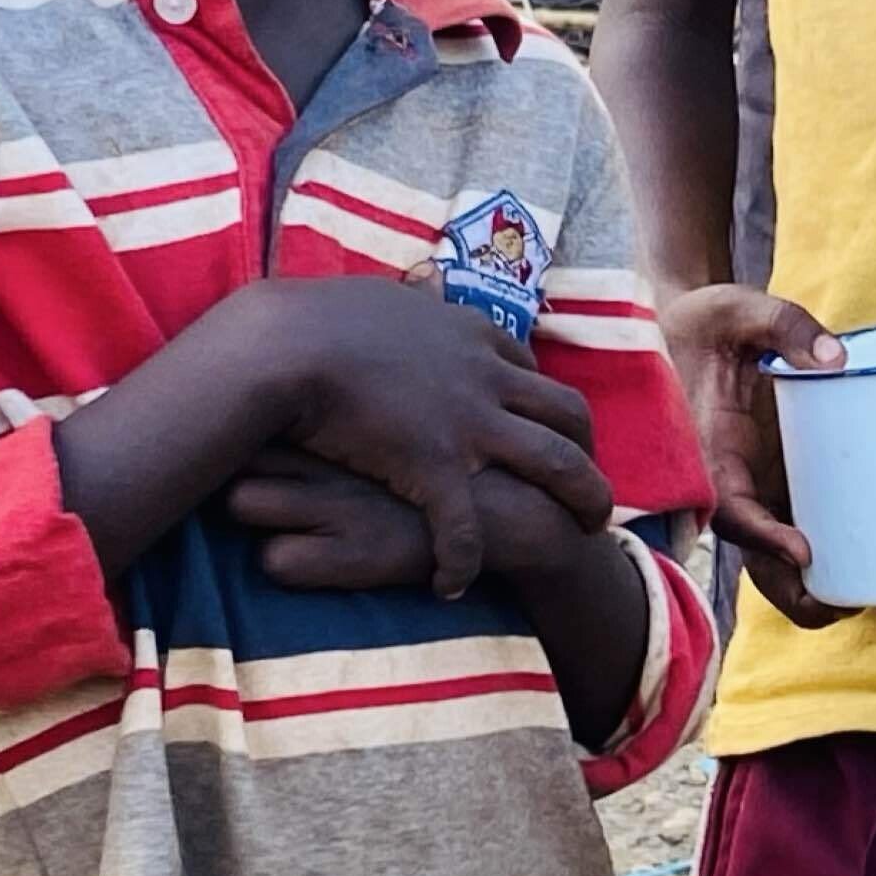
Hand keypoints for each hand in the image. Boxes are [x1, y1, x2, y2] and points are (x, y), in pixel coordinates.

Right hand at [235, 277, 613, 594]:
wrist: (283, 346)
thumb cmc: (314, 320)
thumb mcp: (382, 297)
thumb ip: (411, 304)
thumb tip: (417, 291)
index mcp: (471, 335)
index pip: (531, 372)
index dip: (546, 405)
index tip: (549, 429)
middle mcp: (486, 377)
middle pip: (569, 415)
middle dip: (590, 450)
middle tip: (591, 481)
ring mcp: (470, 423)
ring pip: (559, 468)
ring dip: (583, 501)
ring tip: (586, 532)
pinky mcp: (437, 468)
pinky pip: (468, 528)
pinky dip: (465, 561)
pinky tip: (455, 584)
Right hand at [660, 284, 846, 624]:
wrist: (683, 328)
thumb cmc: (707, 320)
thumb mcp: (738, 308)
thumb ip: (784, 324)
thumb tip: (835, 357)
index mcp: (706, 447)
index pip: (728, 504)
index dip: (760, 533)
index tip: (800, 551)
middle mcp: (724, 480)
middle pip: (749, 551)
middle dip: (787, 588)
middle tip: (839, 606)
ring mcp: (748, 487)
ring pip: (767, 556)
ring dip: (803, 589)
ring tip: (857, 603)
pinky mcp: (769, 484)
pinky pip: (786, 531)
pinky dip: (815, 561)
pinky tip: (860, 572)